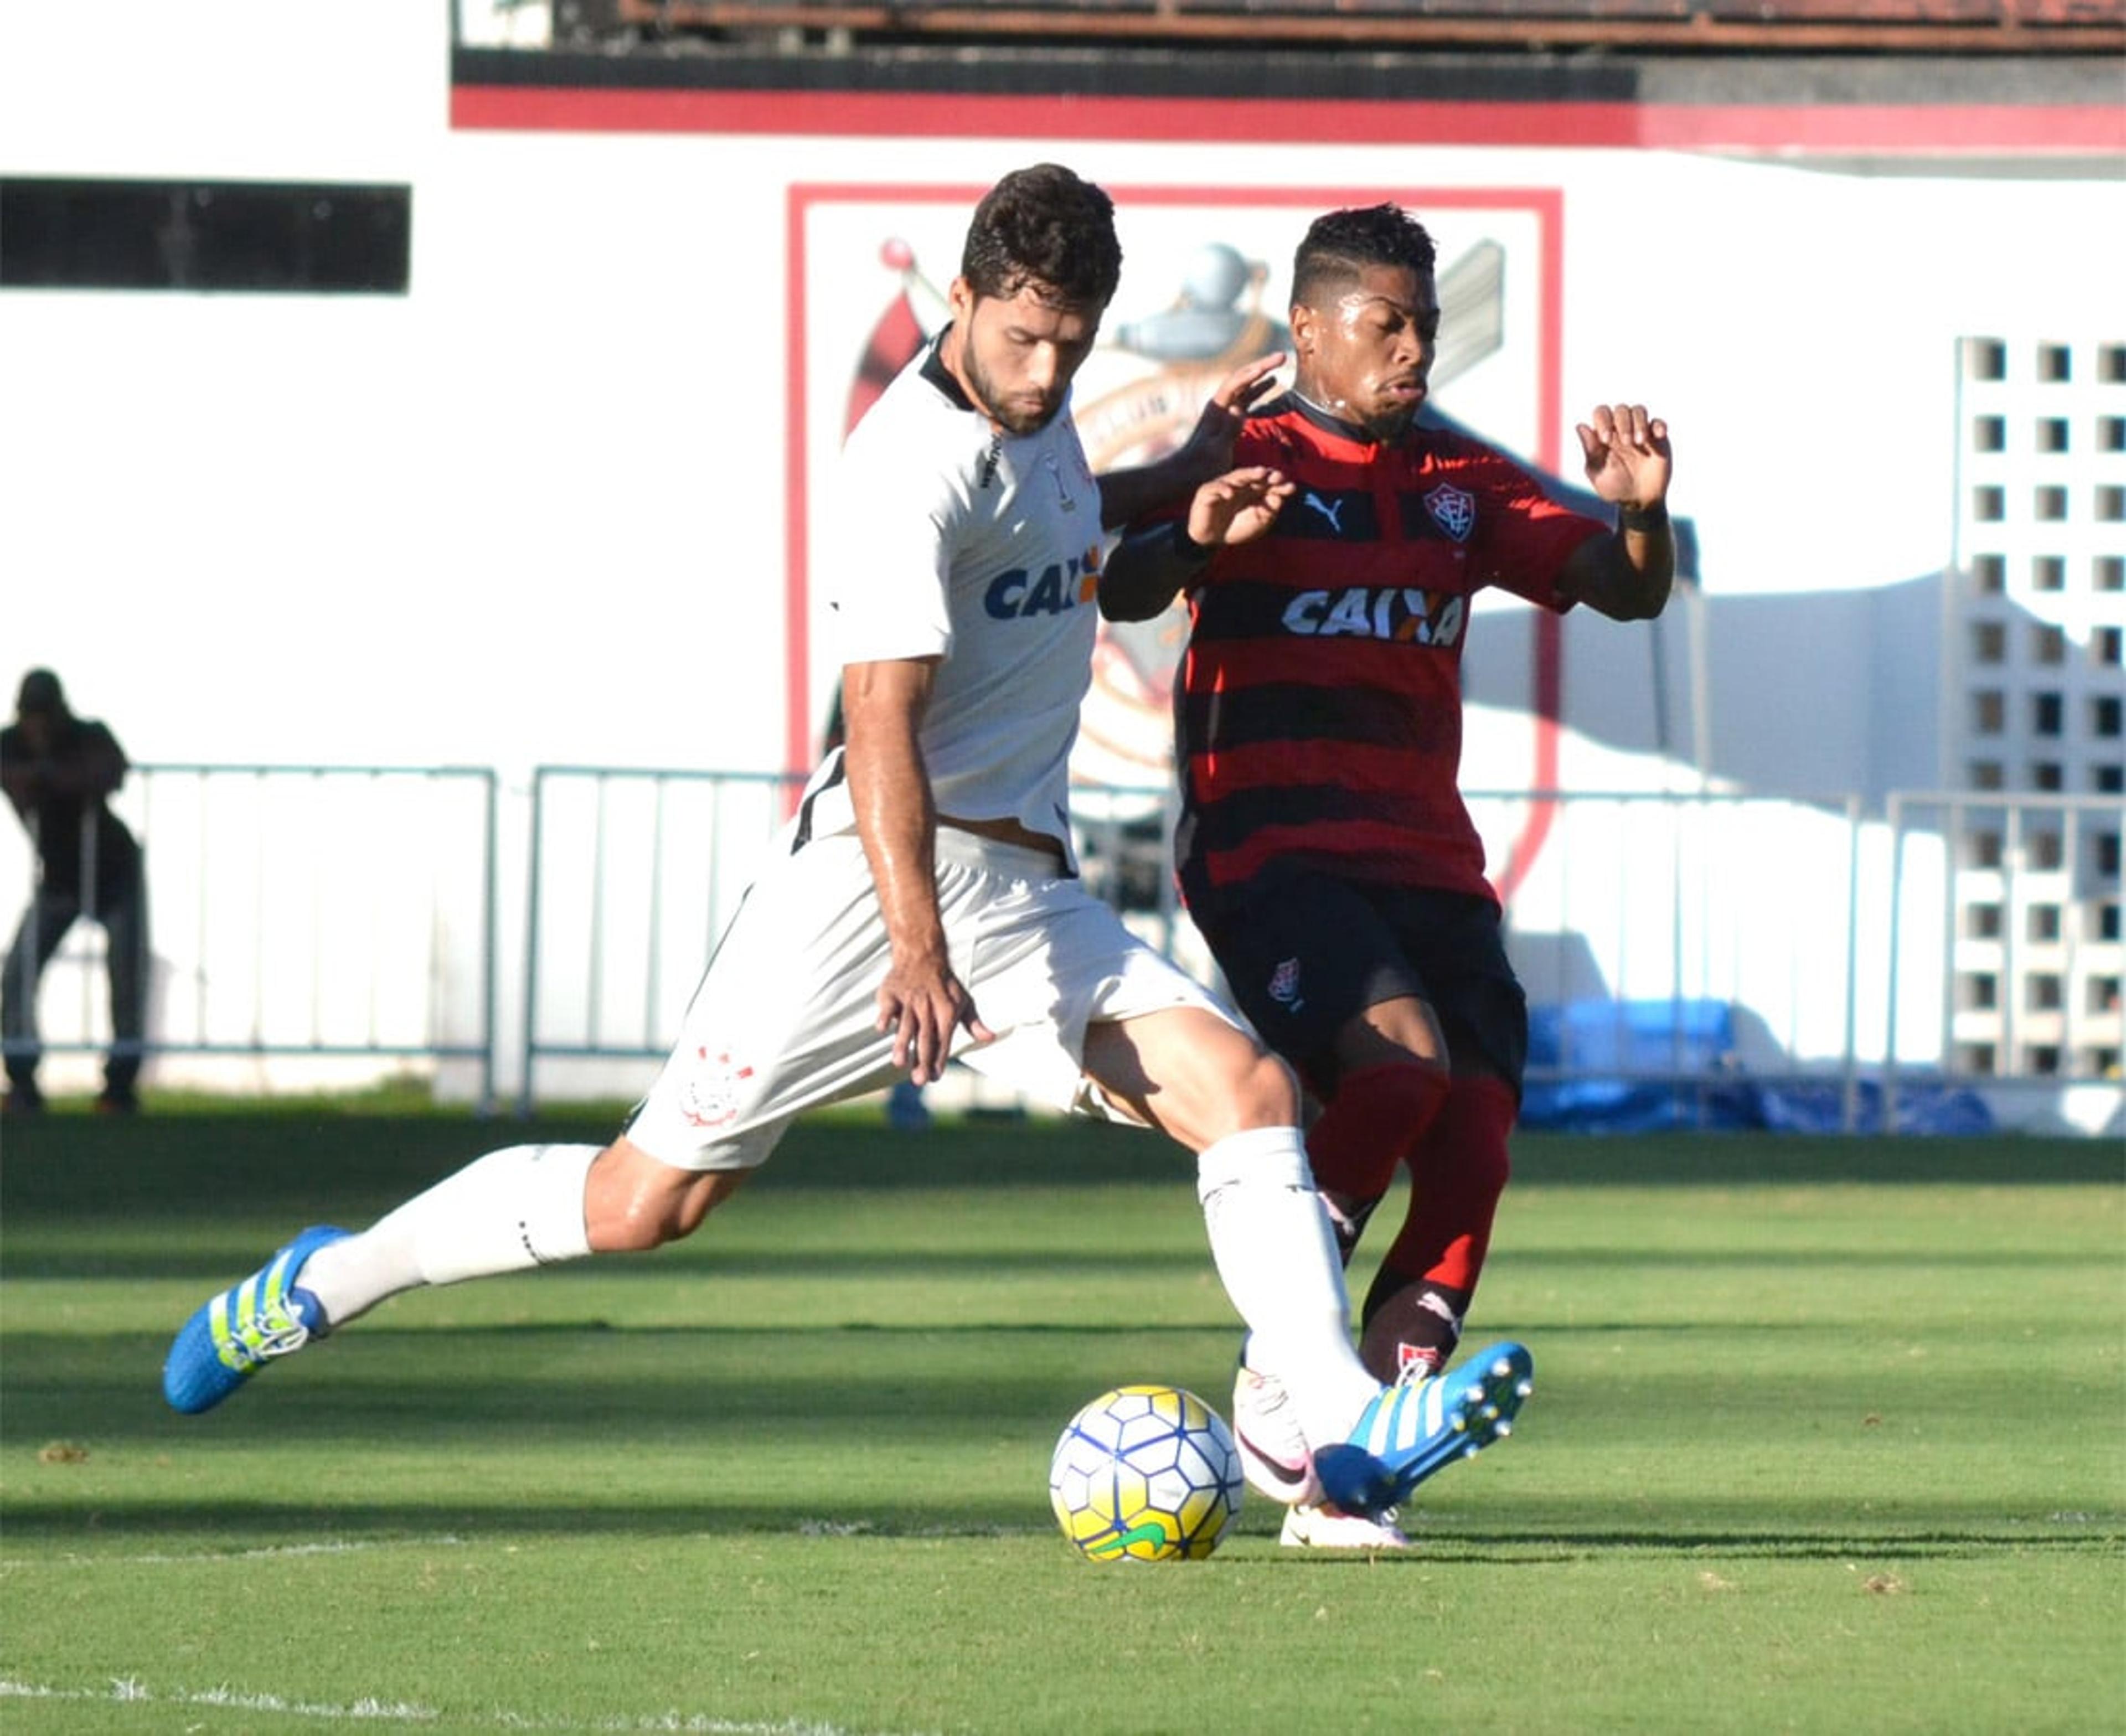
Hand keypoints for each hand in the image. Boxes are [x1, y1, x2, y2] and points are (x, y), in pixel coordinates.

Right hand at [876, 948, 994, 1086]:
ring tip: (899, 1062)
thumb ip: (974, 1023)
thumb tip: (990, 1038)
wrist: (923, 954)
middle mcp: (928, 1007)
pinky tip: (882, 1029)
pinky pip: (889, 1005)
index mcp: (947, 1011)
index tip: (935, 1077)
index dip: (939, 1059)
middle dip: (922, 1059)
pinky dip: (886, 1015)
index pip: (943, 1040)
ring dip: (902, 1043)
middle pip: (925, 1037)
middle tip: (919, 1080)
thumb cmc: (945, 984)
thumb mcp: (964, 1001)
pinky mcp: (892, 993)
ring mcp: (910, 1000)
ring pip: (906, 1024)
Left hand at [1171, 350, 1288, 483]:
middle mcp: (1220, 405)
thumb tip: (1240, 407)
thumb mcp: (1216, 451)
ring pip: (1245, 385)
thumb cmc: (1200, 466)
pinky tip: (1271, 383)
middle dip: (1261, 366)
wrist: (1186, 473)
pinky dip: (1260, 387)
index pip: (1234, 385)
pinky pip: (1247, 397)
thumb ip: (1228, 430)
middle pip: (1241, 378)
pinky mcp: (1229, 418)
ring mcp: (1225, 410)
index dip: (1250, 375)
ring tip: (1280, 362)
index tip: (1267, 368)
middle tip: (1282, 356)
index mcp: (1216, 410)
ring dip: (1262, 372)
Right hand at [1185, 466, 1292, 549]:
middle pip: (1256, 476)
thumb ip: (1270, 511)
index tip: (1291, 488)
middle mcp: (1241, 485)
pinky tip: (1229, 494)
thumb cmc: (1237, 528)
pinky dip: (1222, 489)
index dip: (1281, 484)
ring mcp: (1225, 486)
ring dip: (1249, 474)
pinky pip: (1216, 488)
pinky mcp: (1208, 492)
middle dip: (1267, 475)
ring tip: (1260, 473)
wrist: (1213, 540)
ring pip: (1238, 476)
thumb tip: (1280, 497)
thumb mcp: (1259, 522)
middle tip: (1278, 477)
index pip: (1269, 483)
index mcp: (1256, 490)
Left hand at [1575, 403, 1671, 508]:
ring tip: (1639, 443)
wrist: (1638, 501)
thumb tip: (1581, 427)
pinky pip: (1658, 423)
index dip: (1603, 420)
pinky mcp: (1658, 439)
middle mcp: (1622, 430)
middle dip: (1623, 423)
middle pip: (1621, 409)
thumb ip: (1590, 450)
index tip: (1606, 440)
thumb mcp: (1598, 472)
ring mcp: (1640, 432)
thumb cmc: (1614, 487)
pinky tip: (1658, 435)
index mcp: (1605, 435)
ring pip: (1639, 410)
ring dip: (1639, 422)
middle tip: (1626, 443)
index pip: (1601, 413)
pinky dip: (1659, 425)